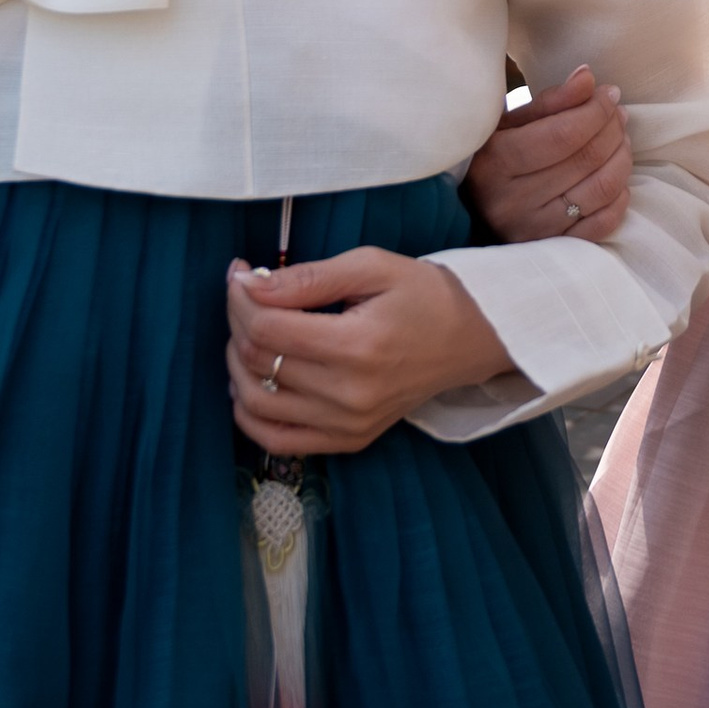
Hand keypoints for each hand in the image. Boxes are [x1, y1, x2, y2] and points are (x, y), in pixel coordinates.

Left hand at [228, 248, 509, 457]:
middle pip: (257, 361)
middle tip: (249, 296)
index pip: (267, 328)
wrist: (470, 339)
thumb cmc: (423, 294)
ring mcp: (348, 425)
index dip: (240, 297)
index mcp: (357, 345)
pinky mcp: (349, 441)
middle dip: (238, 321)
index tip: (240, 273)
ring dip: (237, 364)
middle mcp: (349, 394)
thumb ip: (308, 276)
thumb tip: (248, 285)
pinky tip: (252, 382)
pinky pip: (276, 441)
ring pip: (256, 403)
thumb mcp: (372, 266)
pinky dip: (250, 414)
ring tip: (251, 334)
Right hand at [464, 62, 631, 246]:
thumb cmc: (492, 157)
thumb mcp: (508, 123)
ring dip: (622, 157)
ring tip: (621, 139)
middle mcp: (511, 202)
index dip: (596, 110)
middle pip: (585, 159)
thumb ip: (550, 101)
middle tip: (618, 113)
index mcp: (494, 163)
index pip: (563, 134)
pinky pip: (603, 223)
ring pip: (600, 190)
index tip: (609, 94)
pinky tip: (615, 176)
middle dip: (612, 129)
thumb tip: (589, 78)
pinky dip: (619, 196)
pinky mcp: (553, 249)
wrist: (471, 210)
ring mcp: (533, 231)